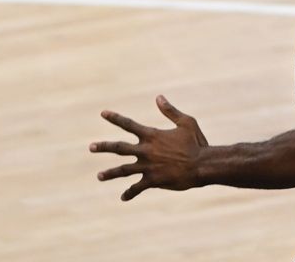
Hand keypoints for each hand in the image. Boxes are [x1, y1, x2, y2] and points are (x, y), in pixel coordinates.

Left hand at [89, 95, 207, 200]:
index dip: (115, 118)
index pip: (128, 124)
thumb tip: (158, 97)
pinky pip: (138, 187)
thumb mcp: (185, 122)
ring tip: (99, 176)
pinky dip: (130, 192)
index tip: (103, 113)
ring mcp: (148, 166)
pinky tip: (123, 197)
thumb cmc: (196, 143)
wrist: (203, 165)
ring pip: (124, 170)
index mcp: (151, 135)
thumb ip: (170, 111)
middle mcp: (146, 150)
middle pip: (119, 147)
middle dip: (104, 147)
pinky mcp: (154, 180)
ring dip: (110, 173)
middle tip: (91, 147)